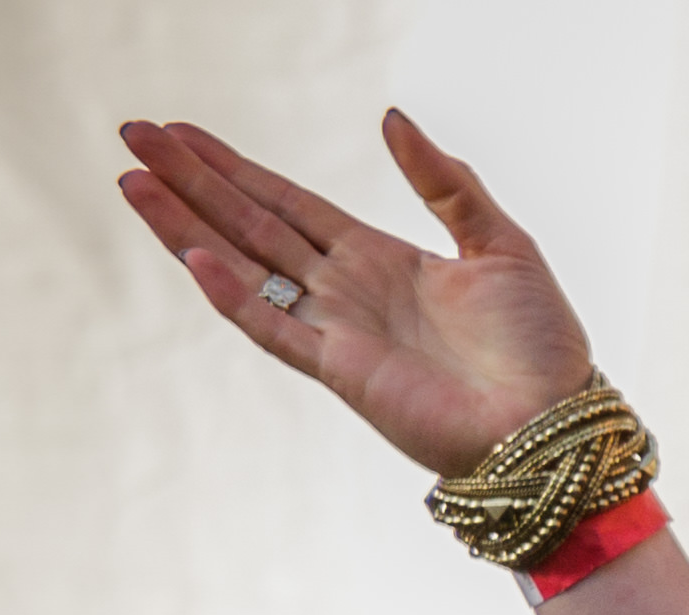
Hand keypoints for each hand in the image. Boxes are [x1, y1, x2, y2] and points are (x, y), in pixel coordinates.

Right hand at [117, 111, 598, 474]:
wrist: (555, 423)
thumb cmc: (540, 344)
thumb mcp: (500, 242)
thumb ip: (445, 180)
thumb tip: (390, 117)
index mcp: (380, 258)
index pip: (288, 202)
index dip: (235, 167)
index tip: (182, 132)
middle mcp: (347, 291)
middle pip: (251, 223)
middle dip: (192, 180)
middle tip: (135, 135)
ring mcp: (338, 331)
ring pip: (244, 267)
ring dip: (187, 226)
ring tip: (133, 181)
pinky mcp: (342, 372)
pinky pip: (275, 328)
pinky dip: (234, 294)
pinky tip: (196, 256)